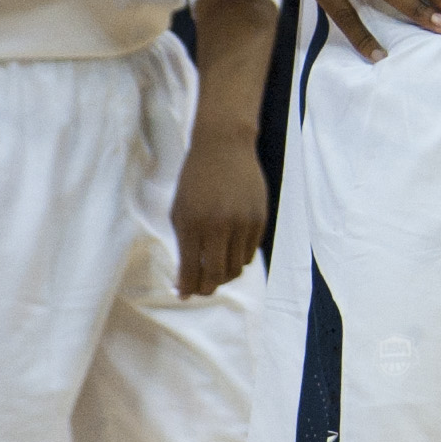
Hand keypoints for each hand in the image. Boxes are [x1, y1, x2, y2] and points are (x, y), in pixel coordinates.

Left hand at [171, 131, 268, 296]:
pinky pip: (250, 253)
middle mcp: (220, 226)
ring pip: (236, 267)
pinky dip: (238, 258)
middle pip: (217, 275)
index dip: (187, 287)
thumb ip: (184, 243)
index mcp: (193, 224)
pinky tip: (227, 251)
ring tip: (213, 269)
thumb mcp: (180, 210)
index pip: (191, 269)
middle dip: (206, 287)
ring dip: (223, 274)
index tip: (183, 293)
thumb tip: (187, 277)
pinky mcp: (260, 219)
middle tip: (199, 288)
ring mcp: (243, 223)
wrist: (224, 148)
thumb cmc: (195, 180)